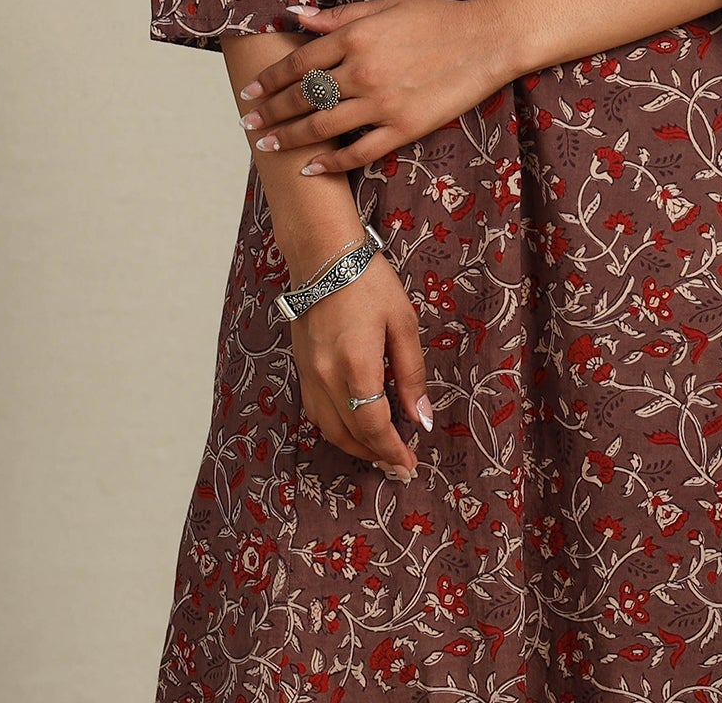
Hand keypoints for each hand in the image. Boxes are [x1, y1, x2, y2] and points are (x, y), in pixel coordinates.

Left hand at [237, 0, 514, 176]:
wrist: (486, 41)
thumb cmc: (437, 18)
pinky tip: (310, 168)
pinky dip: (330, 163)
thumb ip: (339, 14)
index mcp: (355, 36)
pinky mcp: (403, 128)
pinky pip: (358, 152)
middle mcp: (362, 70)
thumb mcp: (386, 6)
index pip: (298, 62)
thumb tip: (296, 16)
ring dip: (288, 138)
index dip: (269, 79)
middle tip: (248, 124)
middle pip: (302, 97)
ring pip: (321, 127)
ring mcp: (381, 103)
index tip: (249, 92)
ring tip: (267, 146)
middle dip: (269, 112)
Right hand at [289, 249, 431, 480]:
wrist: (323, 256)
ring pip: (329, 429)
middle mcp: (327, 378)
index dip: (393, 451)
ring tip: (380, 451)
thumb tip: (421, 417)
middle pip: (351, 435)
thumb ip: (411, 374)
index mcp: (357, 367)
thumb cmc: (369, 282)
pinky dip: (336, 428)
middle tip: (399, 465)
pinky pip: (317, 412)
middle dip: (376, 455)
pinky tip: (353, 426)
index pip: (375, 427)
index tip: (409, 465)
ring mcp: (309, 375)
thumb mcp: (403, 323)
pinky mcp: (300, 368)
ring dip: (354, 447)